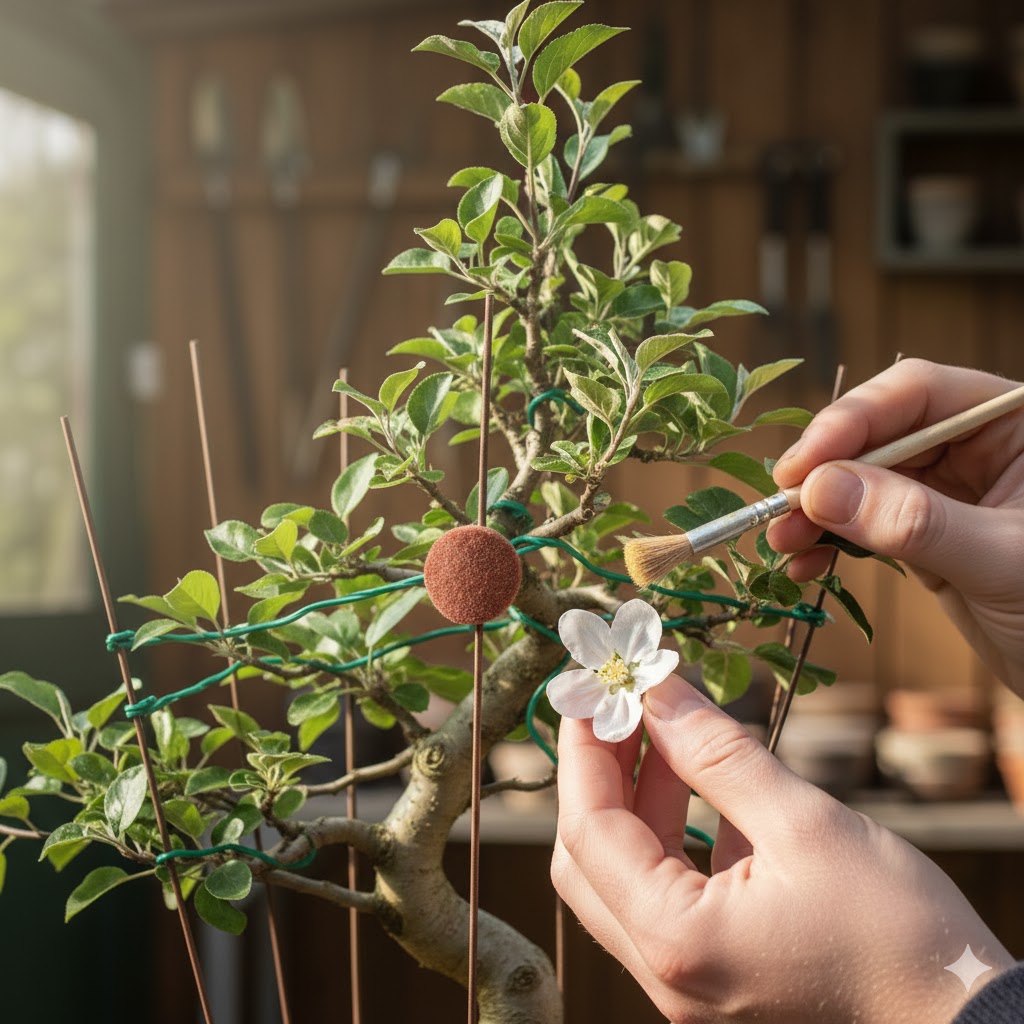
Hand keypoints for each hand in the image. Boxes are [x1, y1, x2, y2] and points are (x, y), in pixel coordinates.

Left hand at [551, 675, 1013, 1022]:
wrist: (970, 1023)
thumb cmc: (898, 933)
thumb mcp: (804, 823)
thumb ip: (716, 753)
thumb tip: (655, 691)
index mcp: (675, 941)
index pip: (587, 830)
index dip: (583, 751)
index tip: (590, 688)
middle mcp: (666, 972)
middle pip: (589, 858)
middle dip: (598, 774)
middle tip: (620, 706)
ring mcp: (687, 979)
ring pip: (623, 876)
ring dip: (634, 799)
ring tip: (662, 730)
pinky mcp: (715, 971)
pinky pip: (663, 895)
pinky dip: (668, 832)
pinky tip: (700, 784)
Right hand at [767, 359, 1023, 691]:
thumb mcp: (1003, 561)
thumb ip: (914, 521)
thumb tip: (822, 487)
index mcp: (1015, 425)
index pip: (918, 393)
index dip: (852, 421)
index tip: (801, 465)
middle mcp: (979, 448)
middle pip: (880, 435)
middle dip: (825, 474)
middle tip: (780, 509)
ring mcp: (951, 493)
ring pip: (863, 481)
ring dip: (817, 511)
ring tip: (783, 544)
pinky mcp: (929, 536)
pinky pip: (866, 524)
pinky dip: (832, 542)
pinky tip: (807, 564)